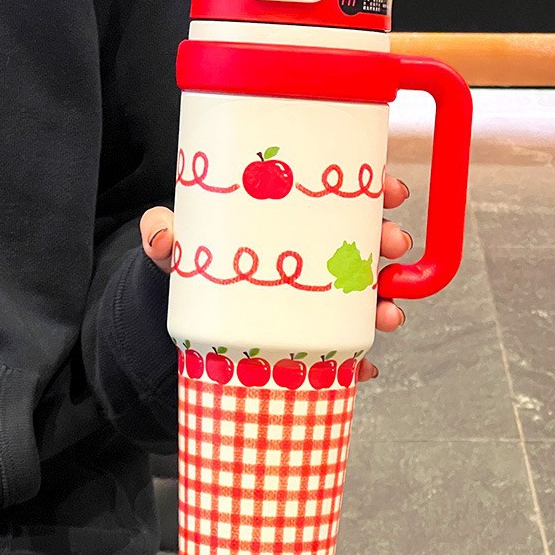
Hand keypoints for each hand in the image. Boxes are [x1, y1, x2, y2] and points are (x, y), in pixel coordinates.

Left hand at [139, 174, 411, 383]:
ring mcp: (316, 296)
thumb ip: (163, 233)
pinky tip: (365, 366)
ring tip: (389, 314)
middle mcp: (312, 254)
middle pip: (364, 242)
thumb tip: (160, 239)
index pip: (341, 196)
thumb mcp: (179, 244)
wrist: (184, 317)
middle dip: (389, 240)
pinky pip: (343, 345)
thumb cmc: (194, 266)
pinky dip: (359, 358)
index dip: (374, 187)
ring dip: (388, 302)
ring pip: (365, 294)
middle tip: (393, 244)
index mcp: (292, 220)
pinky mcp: (310, 335)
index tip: (390, 188)